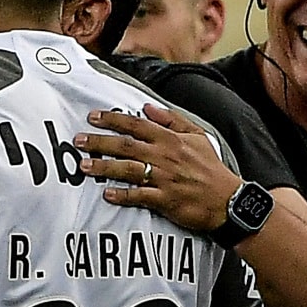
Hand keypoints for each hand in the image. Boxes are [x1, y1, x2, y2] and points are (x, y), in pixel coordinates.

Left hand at [79, 105, 240, 234]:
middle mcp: (164, 156)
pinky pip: (139, 196)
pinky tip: (107, 194)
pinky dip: (123, 195)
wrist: (228, 199)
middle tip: (78, 141)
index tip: (93, 117)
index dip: (113, 119)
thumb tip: (147, 107)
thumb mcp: (197, 136)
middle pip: (126, 145)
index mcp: (171, 139)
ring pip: (128, 169)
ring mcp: (164, 178)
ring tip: (84, 165)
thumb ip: (172, 120)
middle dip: (100, 142)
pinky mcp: (165, 199)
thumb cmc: (211, 168)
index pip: (136, 125)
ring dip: (104, 167)